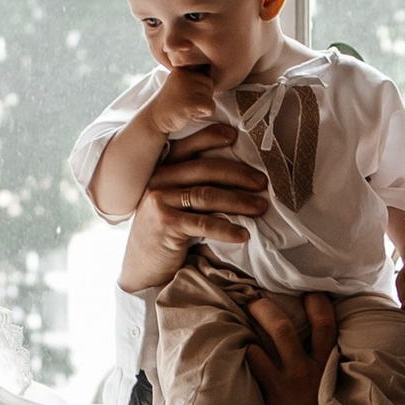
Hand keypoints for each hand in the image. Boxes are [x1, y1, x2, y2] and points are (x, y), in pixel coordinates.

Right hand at [119, 124, 269, 292]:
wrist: (142, 268)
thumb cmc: (165, 234)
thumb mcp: (173, 203)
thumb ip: (192, 186)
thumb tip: (238, 177)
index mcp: (161, 170)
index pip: (188, 147)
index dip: (210, 138)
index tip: (235, 136)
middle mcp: (158, 180)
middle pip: (204, 169)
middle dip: (238, 174)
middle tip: (262, 183)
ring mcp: (160, 201)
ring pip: (207, 195)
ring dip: (239, 201)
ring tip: (260, 207)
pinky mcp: (166, 224)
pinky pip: (204, 223)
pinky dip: (227, 229)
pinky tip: (244, 234)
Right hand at [149, 67, 223, 137]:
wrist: (154, 119)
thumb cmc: (169, 103)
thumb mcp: (178, 83)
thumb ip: (192, 75)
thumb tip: (209, 67)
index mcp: (181, 69)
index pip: (206, 73)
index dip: (199, 87)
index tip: (184, 94)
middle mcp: (185, 75)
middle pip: (210, 84)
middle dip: (202, 96)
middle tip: (185, 102)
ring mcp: (188, 88)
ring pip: (210, 96)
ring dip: (202, 106)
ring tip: (186, 107)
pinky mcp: (191, 102)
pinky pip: (210, 107)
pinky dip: (203, 114)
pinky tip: (189, 114)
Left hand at [239, 289, 338, 404]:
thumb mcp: (325, 388)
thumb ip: (317, 365)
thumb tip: (304, 343)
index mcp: (324, 365)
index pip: (327, 325)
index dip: (318, 303)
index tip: (307, 290)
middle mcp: (307, 368)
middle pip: (289, 326)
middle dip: (268, 306)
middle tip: (253, 296)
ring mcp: (288, 380)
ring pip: (274, 337)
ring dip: (256, 319)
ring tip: (239, 311)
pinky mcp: (272, 394)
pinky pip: (256, 364)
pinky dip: (246, 351)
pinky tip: (235, 345)